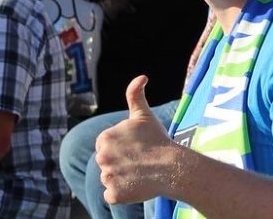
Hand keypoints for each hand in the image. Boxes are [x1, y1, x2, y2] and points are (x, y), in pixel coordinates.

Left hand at [97, 76, 176, 204]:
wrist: (171, 166)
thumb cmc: (158, 139)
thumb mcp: (144, 115)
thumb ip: (136, 95)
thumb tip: (141, 76)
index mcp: (105, 138)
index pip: (106, 144)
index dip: (122, 146)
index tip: (137, 146)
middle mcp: (101, 158)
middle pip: (107, 161)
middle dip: (120, 161)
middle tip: (140, 159)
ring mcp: (107, 177)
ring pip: (110, 178)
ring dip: (122, 176)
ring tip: (140, 171)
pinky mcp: (113, 195)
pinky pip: (113, 194)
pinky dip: (123, 192)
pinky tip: (138, 184)